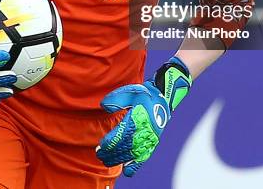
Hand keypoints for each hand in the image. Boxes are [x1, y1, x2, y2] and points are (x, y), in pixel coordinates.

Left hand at [96, 57, 191, 176]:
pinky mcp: (153, 142)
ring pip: (133, 153)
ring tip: (107, 161)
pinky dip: (135, 165)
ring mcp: (150, 137)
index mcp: (139, 116)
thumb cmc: (143, 94)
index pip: (124, 132)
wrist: (162, 99)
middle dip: (112, 152)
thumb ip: (116, 99)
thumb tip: (104, 107)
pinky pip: (145, 156)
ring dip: (119, 159)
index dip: (112, 140)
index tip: (102, 145)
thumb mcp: (130, 91)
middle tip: (100, 154)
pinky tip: (127, 171)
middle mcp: (146, 129)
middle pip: (127, 145)